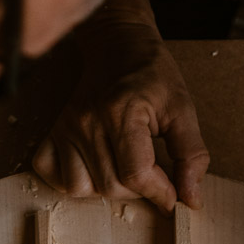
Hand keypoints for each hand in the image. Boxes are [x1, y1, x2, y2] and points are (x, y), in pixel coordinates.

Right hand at [33, 30, 208, 212]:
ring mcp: (66, 128)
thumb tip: (191, 197)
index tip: (172, 197)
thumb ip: (190, 154)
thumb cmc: (152, 75)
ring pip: (81, 188)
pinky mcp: (53, 132)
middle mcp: (88, 122)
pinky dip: (72, 182)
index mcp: (123, 113)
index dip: (160, 193)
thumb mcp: (182, 108)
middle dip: (138, 191)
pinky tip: (92, 170)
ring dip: (106, 189)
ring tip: (122, 171)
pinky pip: (53, 176)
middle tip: (152, 176)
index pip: (137, 174)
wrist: (117, 46)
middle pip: (110, 186)